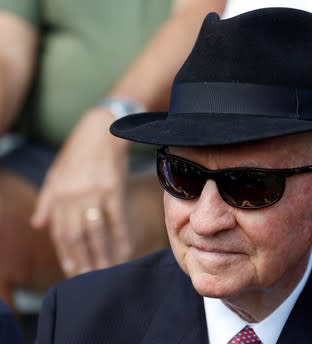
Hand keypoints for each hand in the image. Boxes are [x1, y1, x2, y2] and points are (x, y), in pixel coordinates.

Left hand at [31, 108, 131, 276]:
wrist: (102, 130)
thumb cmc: (79, 152)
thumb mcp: (55, 173)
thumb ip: (46, 200)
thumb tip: (38, 224)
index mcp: (58, 194)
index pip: (59, 231)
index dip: (65, 253)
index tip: (72, 270)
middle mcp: (73, 197)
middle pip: (75, 236)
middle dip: (82, 259)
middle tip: (89, 277)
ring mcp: (94, 194)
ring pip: (95, 231)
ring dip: (101, 253)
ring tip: (106, 270)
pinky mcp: (113, 189)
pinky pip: (117, 218)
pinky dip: (121, 237)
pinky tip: (125, 251)